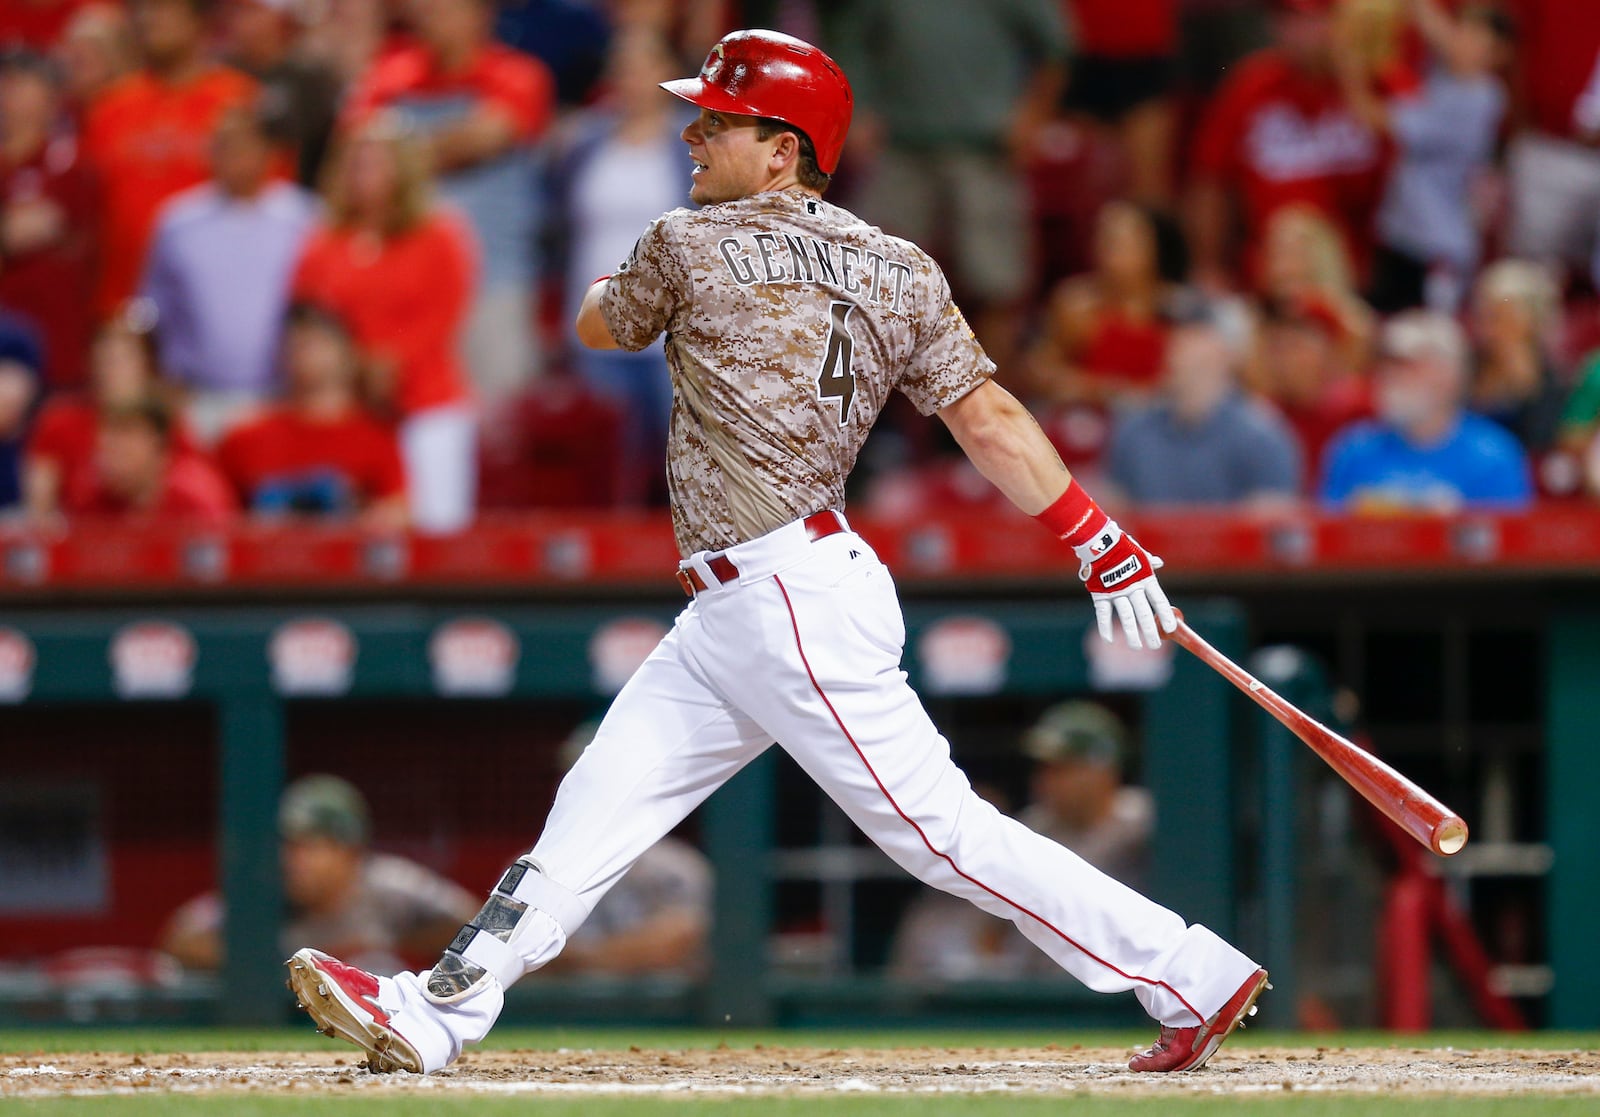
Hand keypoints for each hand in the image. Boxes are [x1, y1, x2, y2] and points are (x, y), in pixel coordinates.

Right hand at [1072, 519, 1175, 648]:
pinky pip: (1103, 614)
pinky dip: (1105, 627)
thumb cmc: (1121, 546)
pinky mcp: (1100, 593)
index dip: (1166, 615)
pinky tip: (1109, 640)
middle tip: (1155, 645)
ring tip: (1137, 647)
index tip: (1171, 629)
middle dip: (1150, 631)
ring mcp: (1116, 591)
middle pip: (1144, 613)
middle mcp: (1133, 587)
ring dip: (1132, 634)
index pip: (1159, 600)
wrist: (1098, 541)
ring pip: (1126, 617)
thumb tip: (1159, 563)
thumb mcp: (1138, 553)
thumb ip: (1149, 561)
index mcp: (1145, 578)